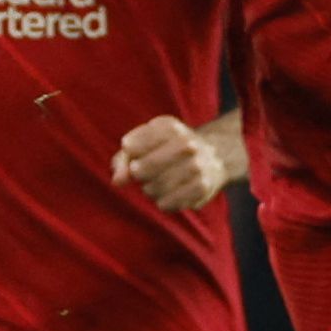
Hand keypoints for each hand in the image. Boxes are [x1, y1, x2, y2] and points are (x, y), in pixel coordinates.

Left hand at [112, 115, 238, 213]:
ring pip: (151, 189)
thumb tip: (117, 181)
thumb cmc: (167, 149)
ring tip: (160, 181)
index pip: (129, 146)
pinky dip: (162, 201)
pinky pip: (165, 204)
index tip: (136, 151)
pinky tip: (170, 192)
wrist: (212, 156)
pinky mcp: (201, 188)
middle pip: (139, 170)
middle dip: (137, 174)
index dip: (128, 154)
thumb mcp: (145, 143)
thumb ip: (124, 158)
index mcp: (168, 127)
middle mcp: (186, 144)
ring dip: (149, 189)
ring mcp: (196, 166)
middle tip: (146, 171)